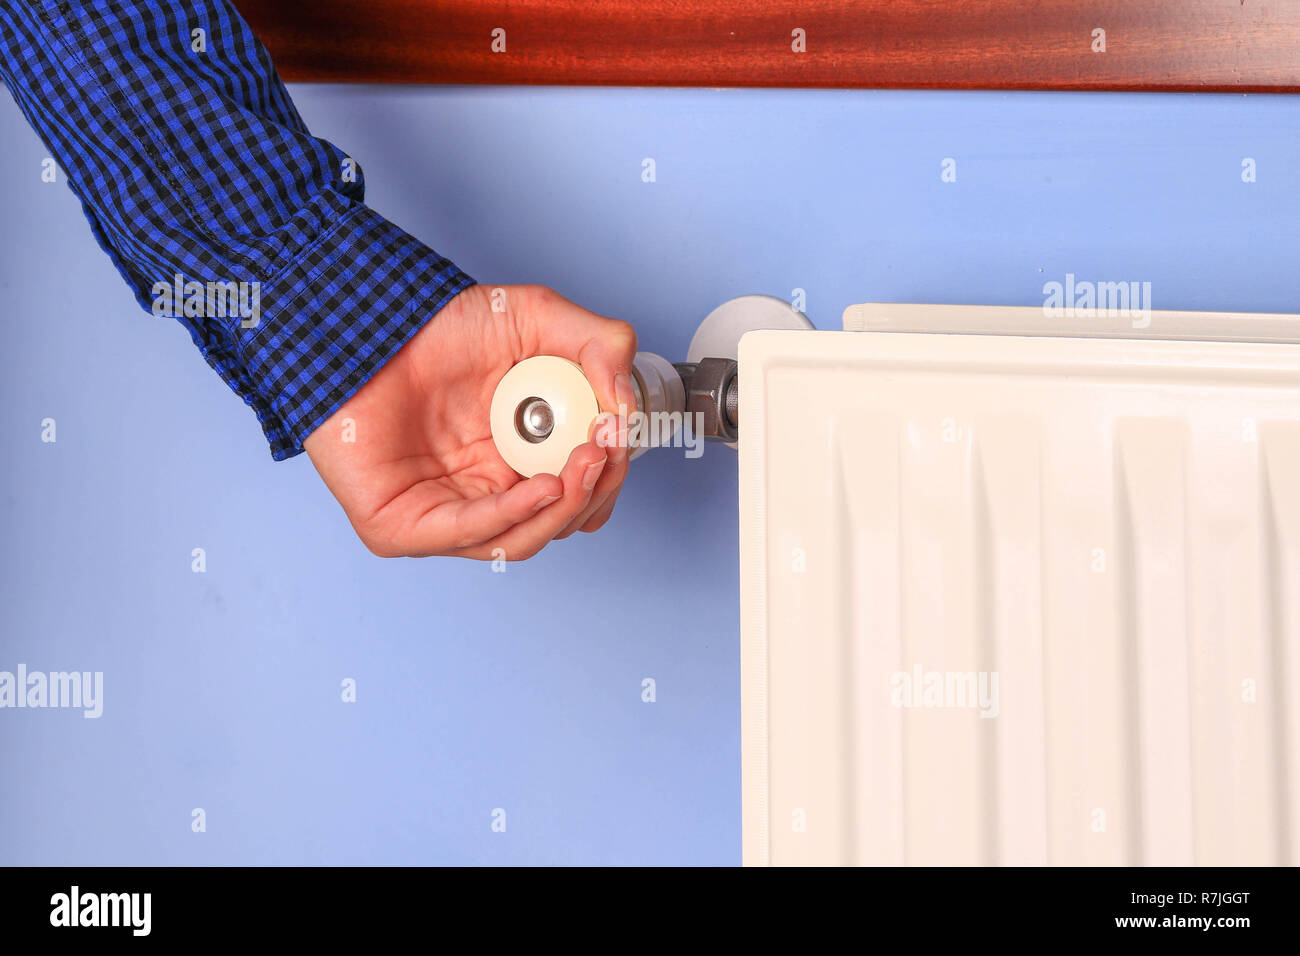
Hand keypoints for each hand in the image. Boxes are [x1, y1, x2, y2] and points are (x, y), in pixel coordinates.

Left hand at [304, 284, 638, 558]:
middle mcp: (479, 493)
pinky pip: (469, 532)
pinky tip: (547, 484)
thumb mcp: (538, 318)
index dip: (605, 477)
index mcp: (513, 461)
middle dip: (592, 491)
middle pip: (556, 522)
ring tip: (583, 462)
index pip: (575, 496)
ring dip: (564, 506)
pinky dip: (515, 513)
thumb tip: (626, 408)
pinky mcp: (400, 528)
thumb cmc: (436, 326)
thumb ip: (598, 345)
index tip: (617, 439)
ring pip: (520, 539)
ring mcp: (440, 515)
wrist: (364, 320)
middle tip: (602, 449)